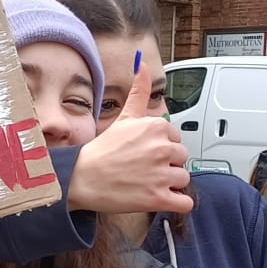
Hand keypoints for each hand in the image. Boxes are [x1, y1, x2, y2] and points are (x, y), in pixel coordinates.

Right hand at [67, 67, 192, 216]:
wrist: (82, 178)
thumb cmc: (102, 150)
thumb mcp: (124, 116)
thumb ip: (139, 91)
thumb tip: (142, 64)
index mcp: (157, 127)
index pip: (177, 139)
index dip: (162, 147)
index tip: (145, 152)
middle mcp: (162, 148)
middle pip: (182, 159)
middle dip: (167, 165)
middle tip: (144, 168)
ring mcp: (161, 175)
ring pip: (183, 180)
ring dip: (170, 184)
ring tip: (147, 183)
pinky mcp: (158, 198)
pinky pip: (184, 203)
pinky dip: (177, 203)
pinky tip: (160, 197)